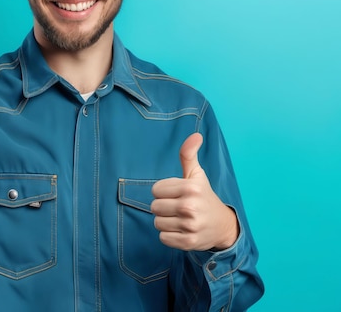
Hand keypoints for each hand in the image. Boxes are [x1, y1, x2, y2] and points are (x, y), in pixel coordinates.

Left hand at [151, 133, 238, 250]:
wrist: (222, 225)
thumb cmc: (204, 196)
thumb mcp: (196, 174)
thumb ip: (189, 154)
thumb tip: (195, 135)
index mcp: (190, 188)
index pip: (156, 190)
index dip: (164, 191)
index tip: (177, 194)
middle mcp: (190, 207)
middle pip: (154, 207)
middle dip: (163, 206)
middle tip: (178, 207)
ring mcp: (189, 226)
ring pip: (157, 223)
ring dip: (166, 221)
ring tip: (180, 219)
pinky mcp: (188, 242)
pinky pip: (163, 237)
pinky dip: (169, 235)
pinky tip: (181, 230)